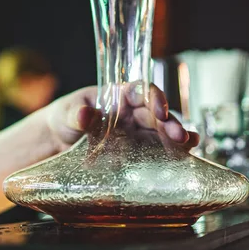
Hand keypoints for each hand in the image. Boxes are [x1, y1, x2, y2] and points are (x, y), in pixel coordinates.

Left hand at [45, 83, 199, 152]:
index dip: (153, 97)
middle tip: (179, 136)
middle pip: (157, 114)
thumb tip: (84, 114)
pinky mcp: (137, 154)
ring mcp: (137, 134)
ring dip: (178, 138)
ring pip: (162, 133)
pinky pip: (157, 152)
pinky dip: (172, 154)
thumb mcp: (66, 112)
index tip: (159, 110)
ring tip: (191, 145)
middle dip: (170, 123)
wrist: (57, 145)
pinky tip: (185, 158)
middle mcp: (132, 113)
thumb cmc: (64, 118)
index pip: (141, 91)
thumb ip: (75, 113)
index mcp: (118, 96)